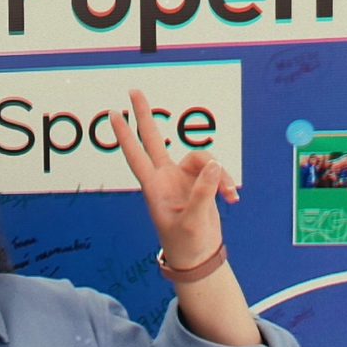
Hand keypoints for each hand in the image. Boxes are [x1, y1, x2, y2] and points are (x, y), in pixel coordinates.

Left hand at [109, 89, 236, 268]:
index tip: (113, 114)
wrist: (199, 257)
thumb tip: (214, 165)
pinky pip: (216, 170)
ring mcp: (183, 178)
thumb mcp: (194, 220)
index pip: (137, 155)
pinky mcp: (200, 182)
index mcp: (154, 188)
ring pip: (202, 158)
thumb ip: (203, 192)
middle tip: (134, 90)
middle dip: (145, 115)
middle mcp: (166, 178)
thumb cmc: (187, 243)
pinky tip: (233, 198)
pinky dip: (226, 182)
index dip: (125, 135)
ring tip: (230, 195)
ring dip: (219, 174)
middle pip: (153, 139)